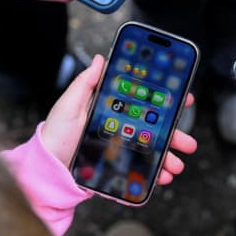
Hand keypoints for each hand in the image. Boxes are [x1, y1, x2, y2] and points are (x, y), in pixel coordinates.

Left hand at [41, 55, 197, 184]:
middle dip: (175, 134)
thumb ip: (86, 82)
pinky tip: (162, 176)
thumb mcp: (69, 104)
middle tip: (188, 141)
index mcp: (113, 108)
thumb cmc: (56, 134)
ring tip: (176, 164)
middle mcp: (121, 127)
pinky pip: (142, 169)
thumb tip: (100, 59)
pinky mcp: (119, 166)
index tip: (182, 98)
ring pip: (153, 150)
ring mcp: (122, 147)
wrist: (48, 168)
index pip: (144, 101)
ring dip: (169, 156)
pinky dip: (156, 173)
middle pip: (155, 128)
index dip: (165, 100)